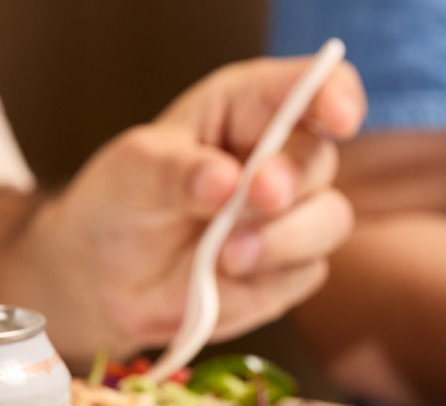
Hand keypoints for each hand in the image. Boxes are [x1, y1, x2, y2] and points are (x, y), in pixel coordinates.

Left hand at [11, 56, 365, 356]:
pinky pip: (308, 271)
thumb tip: (226, 181)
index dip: (333, 96)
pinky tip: (225, 277)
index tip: (337, 118)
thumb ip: (177, 171)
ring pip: (329, 219)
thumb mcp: (131, 173)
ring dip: (283, 238)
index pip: (311, 86)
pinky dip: (269, 278)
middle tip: (255, 197)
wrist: (108, 280)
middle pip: (321, 157)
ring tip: (224, 256)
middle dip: (292, 180)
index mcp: (247, 108)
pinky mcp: (292, 266)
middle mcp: (279, 156)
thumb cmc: (120, 205)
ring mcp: (291, 215)